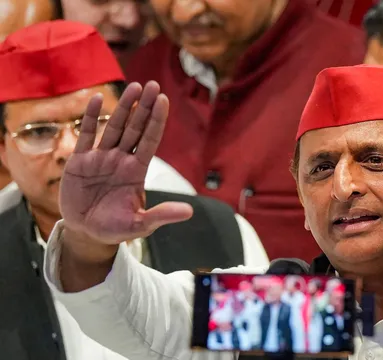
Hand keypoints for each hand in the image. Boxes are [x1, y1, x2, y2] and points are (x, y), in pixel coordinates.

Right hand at [60, 81, 192, 244]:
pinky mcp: (80, 161)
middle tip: (153, 85)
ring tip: (134, 86)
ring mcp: (101, 158)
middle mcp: (121, 159)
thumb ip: (162, 215)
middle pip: (135, 128)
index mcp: (137, 171)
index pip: (150, 140)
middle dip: (144, 107)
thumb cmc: (116, 227)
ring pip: (114, 127)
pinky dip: (92, 117)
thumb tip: (189, 213)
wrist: (86, 233)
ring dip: (123, 107)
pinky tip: (99, 99)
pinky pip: (87, 135)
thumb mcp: (141, 224)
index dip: (157, 120)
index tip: (164, 100)